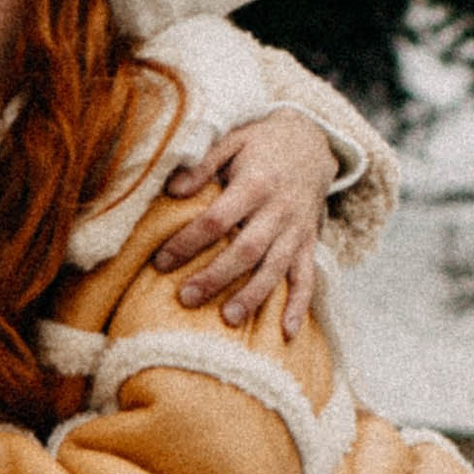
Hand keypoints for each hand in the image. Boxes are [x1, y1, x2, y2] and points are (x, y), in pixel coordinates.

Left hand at [153, 110, 337, 335]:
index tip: (161, 262)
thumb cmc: (262, 144)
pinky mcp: (308, 243)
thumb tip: (172, 190)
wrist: (312, 141)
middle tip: (186, 298)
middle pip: (246, 250)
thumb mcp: (232, 140)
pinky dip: (300, 306)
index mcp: (256, 183)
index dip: (188, 242)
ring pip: (275, 268)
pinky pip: (307, 277)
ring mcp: (296, 230)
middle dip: (216, 277)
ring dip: (253, 296)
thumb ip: (203, 164)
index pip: (218, 219)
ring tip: (228, 319)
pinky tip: (287, 332)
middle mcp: (279, 210)